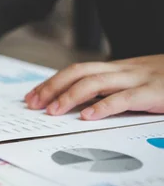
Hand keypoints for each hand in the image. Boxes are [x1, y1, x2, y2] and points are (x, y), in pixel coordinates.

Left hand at [25, 55, 163, 119]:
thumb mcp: (139, 83)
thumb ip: (114, 91)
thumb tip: (82, 106)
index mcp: (118, 68)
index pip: (76, 70)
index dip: (52, 82)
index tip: (32, 96)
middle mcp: (124, 70)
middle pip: (78, 72)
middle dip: (52, 87)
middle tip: (33, 103)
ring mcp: (139, 79)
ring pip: (95, 82)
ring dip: (70, 96)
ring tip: (53, 111)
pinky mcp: (154, 92)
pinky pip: (124, 98)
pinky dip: (104, 107)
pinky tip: (87, 117)